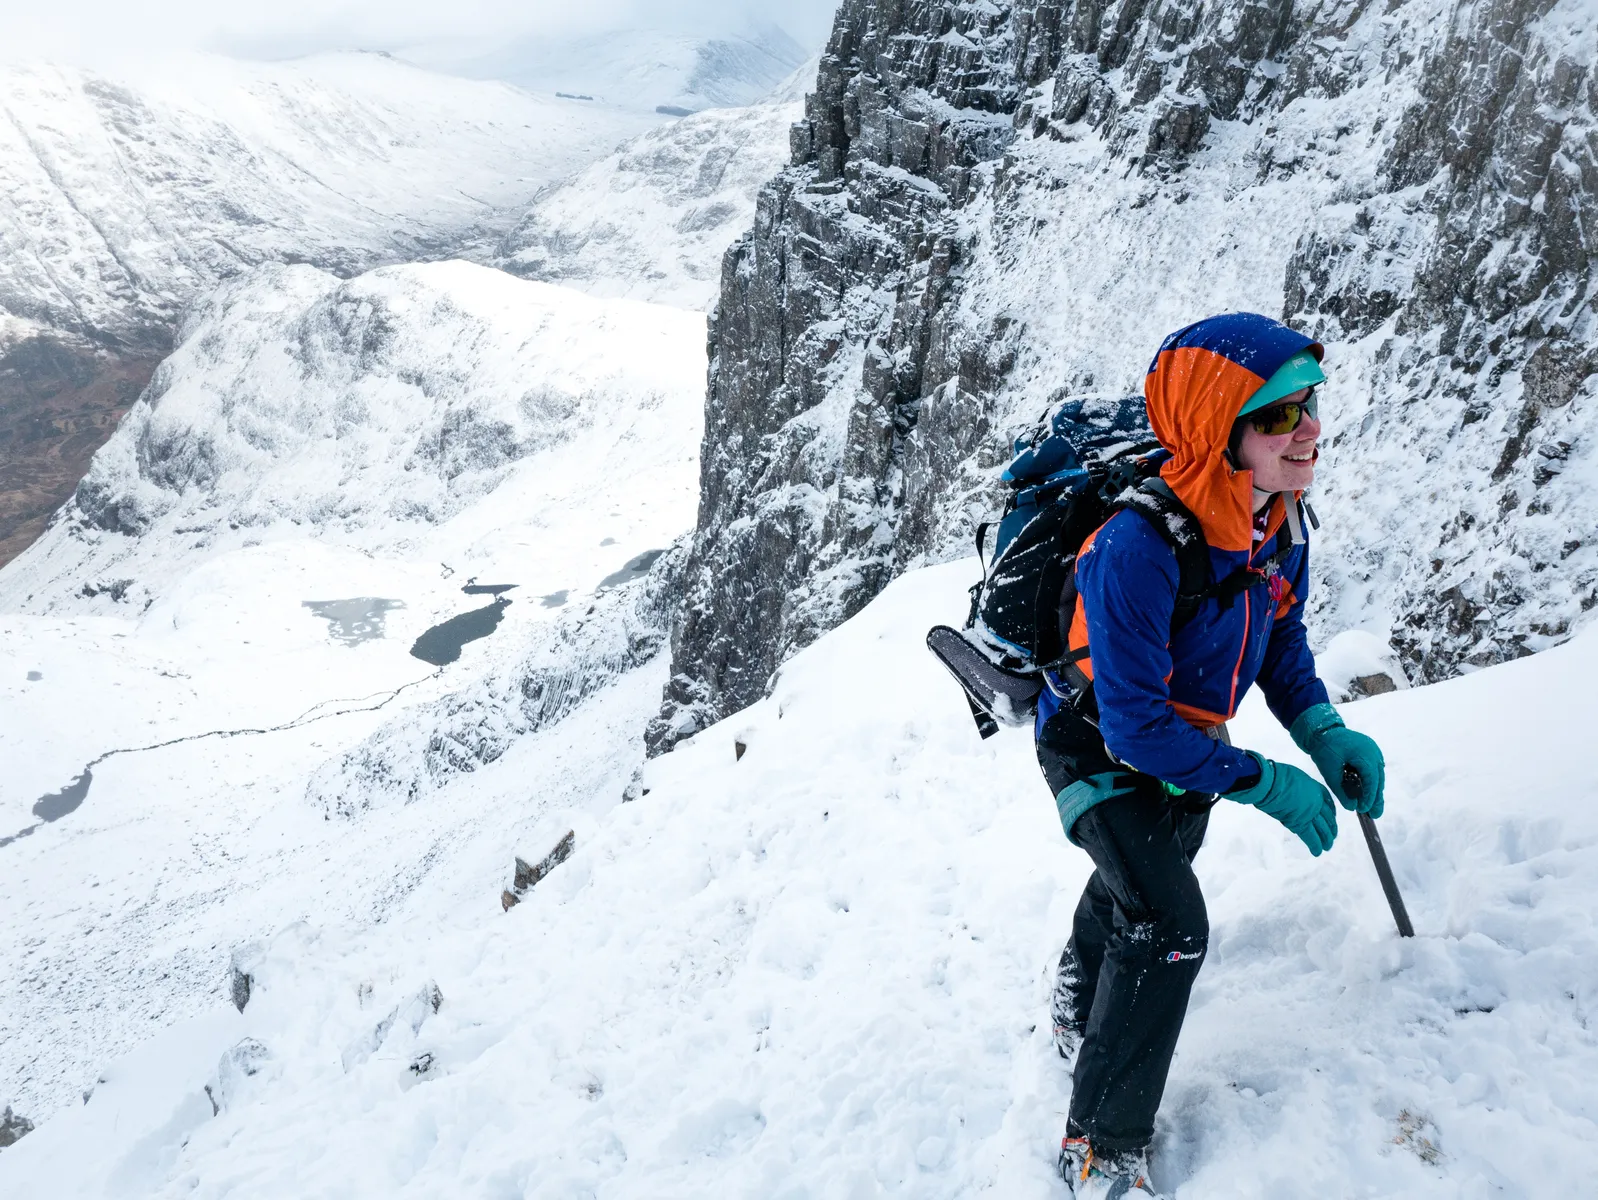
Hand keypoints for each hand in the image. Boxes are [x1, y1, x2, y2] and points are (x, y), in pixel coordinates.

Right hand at [1225, 752, 1337, 855]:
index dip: (1331, 813)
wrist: (1271, 782)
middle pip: (1328, 818)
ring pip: (1322, 829)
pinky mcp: (1301, 823)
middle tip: (1333, 836)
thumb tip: (1296, 793)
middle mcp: (1316, 802)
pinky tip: (1317, 852)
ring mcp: (1310, 813)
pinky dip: (1315, 845)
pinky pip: (1310, 837)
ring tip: (1327, 846)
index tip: (1332, 818)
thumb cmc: (1278, 776)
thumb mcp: (1296, 778)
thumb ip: (1301, 787)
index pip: (1328, 804)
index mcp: (1316, 789)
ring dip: (1326, 839)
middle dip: (1331, 828)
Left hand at [1291, 703, 1385, 818]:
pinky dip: (1372, 783)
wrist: (1322, 730)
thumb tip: (1351, 807)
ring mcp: (1374, 751)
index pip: (1371, 780)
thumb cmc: (1324, 747)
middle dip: (1376, 798)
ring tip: (1373, 809)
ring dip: (1375, 791)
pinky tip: (1369, 795)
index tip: (1364, 810)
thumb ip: (1341, 790)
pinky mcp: (1371, 752)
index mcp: (1364, 753)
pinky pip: (1374, 771)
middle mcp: (1373, 751)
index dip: (1369, 797)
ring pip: (1378, 776)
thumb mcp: (1329, 771)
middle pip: (1378, 779)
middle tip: (1375, 815)